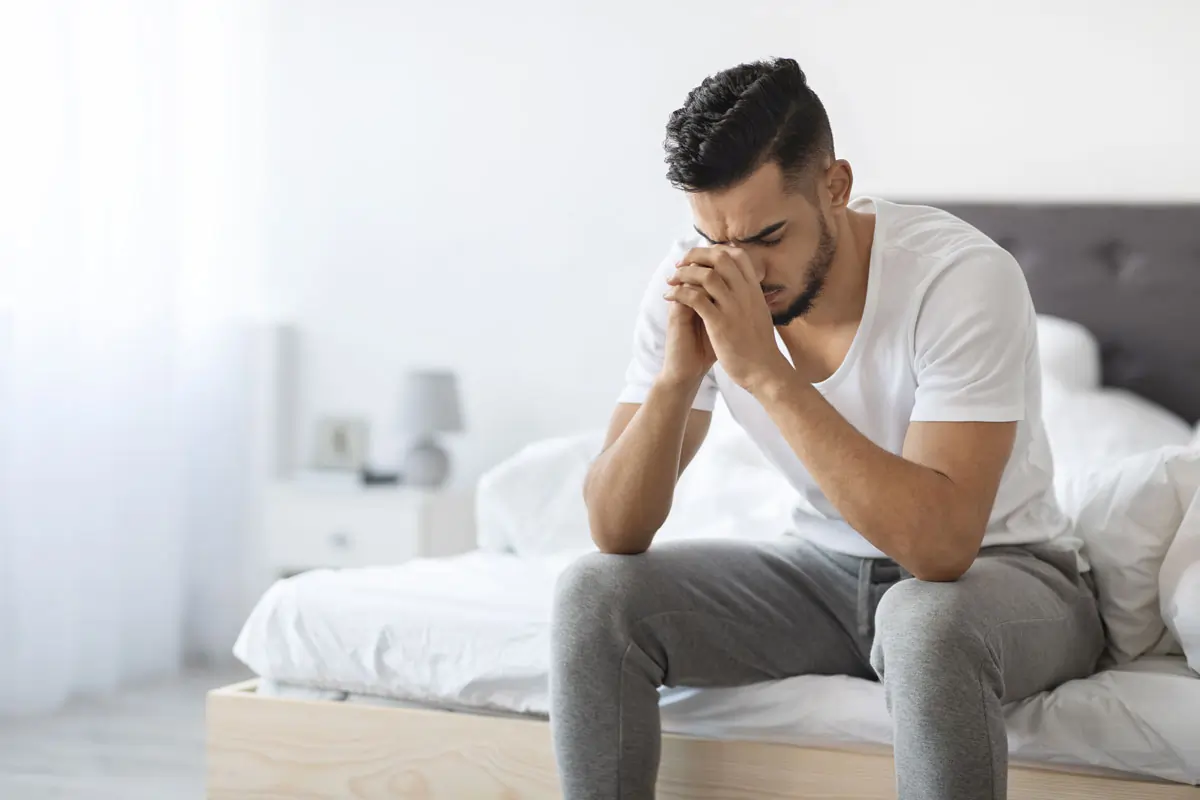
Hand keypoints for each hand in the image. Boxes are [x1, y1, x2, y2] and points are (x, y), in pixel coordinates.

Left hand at [664, 246, 791, 392]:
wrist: (764, 370)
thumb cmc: (760, 346)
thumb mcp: (759, 313)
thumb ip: (749, 296)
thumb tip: (744, 284)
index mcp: (754, 290)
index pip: (738, 255)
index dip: (716, 250)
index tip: (701, 257)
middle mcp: (745, 293)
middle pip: (720, 258)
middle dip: (696, 255)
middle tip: (681, 263)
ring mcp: (733, 307)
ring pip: (706, 275)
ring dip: (684, 273)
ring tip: (671, 280)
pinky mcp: (719, 323)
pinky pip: (695, 298)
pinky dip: (679, 293)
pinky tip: (670, 296)